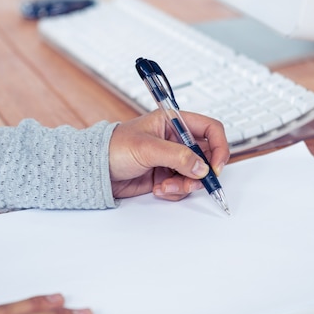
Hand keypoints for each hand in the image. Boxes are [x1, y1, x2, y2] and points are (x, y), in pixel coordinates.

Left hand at [109, 109, 229, 199]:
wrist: (94, 170)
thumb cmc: (113, 148)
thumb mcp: (147, 148)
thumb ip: (177, 157)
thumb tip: (202, 166)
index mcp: (173, 122)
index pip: (209, 128)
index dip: (219, 146)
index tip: (216, 166)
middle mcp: (176, 140)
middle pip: (207, 156)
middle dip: (201, 172)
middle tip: (193, 181)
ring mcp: (172, 160)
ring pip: (196, 175)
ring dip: (185, 184)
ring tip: (166, 186)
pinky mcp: (166, 177)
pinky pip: (182, 186)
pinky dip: (174, 191)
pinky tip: (158, 188)